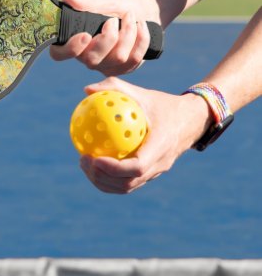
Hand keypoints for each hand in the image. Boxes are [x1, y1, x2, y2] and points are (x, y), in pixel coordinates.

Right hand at [50, 0, 159, 75]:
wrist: (141, 12)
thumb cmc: (116, 7)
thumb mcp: (103, 1)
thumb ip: (86, 2)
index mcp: (74, 41)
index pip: (59, 54)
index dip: (70, 49)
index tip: (85, 35)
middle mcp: (86, 58)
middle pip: (92, 60)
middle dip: (108, 38)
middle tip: (113, 20)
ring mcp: (105, 66)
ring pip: (118, 58)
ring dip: (128, 32)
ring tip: (130, 17)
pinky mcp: (124, 69)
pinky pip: (134, 59)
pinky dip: (141, 38)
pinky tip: (141, 26)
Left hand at [78, 77, 212, 193]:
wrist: (191, 120)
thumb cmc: (163, 104)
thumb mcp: (142, 93)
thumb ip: (115, 88)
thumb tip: (87, 90)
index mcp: (161, 146)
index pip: (137, 167)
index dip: (114, 168)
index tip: (94, 158)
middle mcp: (160, 164)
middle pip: (128, 183)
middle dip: (102, 177)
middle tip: (83, 160)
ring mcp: (156, 172)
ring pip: (127, 187)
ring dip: (103, 181)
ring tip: (85, 164)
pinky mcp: (151, 174)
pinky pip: (128, 182)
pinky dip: (109, 179)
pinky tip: (94, 164)